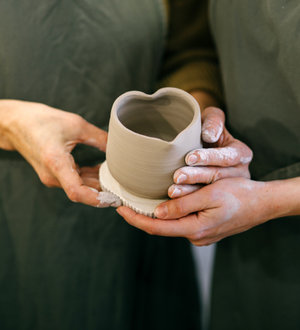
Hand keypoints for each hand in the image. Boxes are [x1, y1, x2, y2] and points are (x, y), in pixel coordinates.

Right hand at [1, 100, 118, 206]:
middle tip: (124, 186)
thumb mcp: (77, 125)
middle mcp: (52, 174)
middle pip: (82, 190)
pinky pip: (73, 181)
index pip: (77, 192)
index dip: (97, 199)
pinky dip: (88, 178)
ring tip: (116, 176)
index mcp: (56, 162)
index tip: (113, 199)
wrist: (18, 123)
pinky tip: (101, 170)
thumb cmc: (43, 121)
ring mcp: (51, 176)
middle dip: (103, 190)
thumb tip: (120, 148)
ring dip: (97, 183)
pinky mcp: (53, 174)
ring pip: (79, 186)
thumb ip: (100, 138)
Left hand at [117, 177, 273, 244]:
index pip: (157, 227)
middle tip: (123, 202)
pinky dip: (168, 214)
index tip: (119, 208)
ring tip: (137, 200)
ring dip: (154, 214)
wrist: (262, 203)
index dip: (135, 218)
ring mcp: (200, 235)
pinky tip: (161, 202)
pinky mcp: (204, 229)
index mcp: (195, 230)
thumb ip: (182, 205)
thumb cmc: (238, 195)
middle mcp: (195, 237)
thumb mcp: (210, 195)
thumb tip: (157, 212)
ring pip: (170, 224)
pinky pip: (181, 222)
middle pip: (161, 227)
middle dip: (141, 216)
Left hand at [169, 107, 252, 198]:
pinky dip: (187, 200)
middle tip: (177, 176)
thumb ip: (214, 122)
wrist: (208, 142)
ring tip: (173, 190)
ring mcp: (230, 187)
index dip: (208, 157)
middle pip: (217, 176)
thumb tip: (209, 136)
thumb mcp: (214, 118)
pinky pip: (203, 201)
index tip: (189, 157)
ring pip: (210, 192)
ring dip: (190, 191)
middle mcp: (240, 173)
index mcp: (242, 153)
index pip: (227, 157)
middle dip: (196, 176)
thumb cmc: (209, 127)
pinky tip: (174, 201)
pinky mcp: (218, 198)